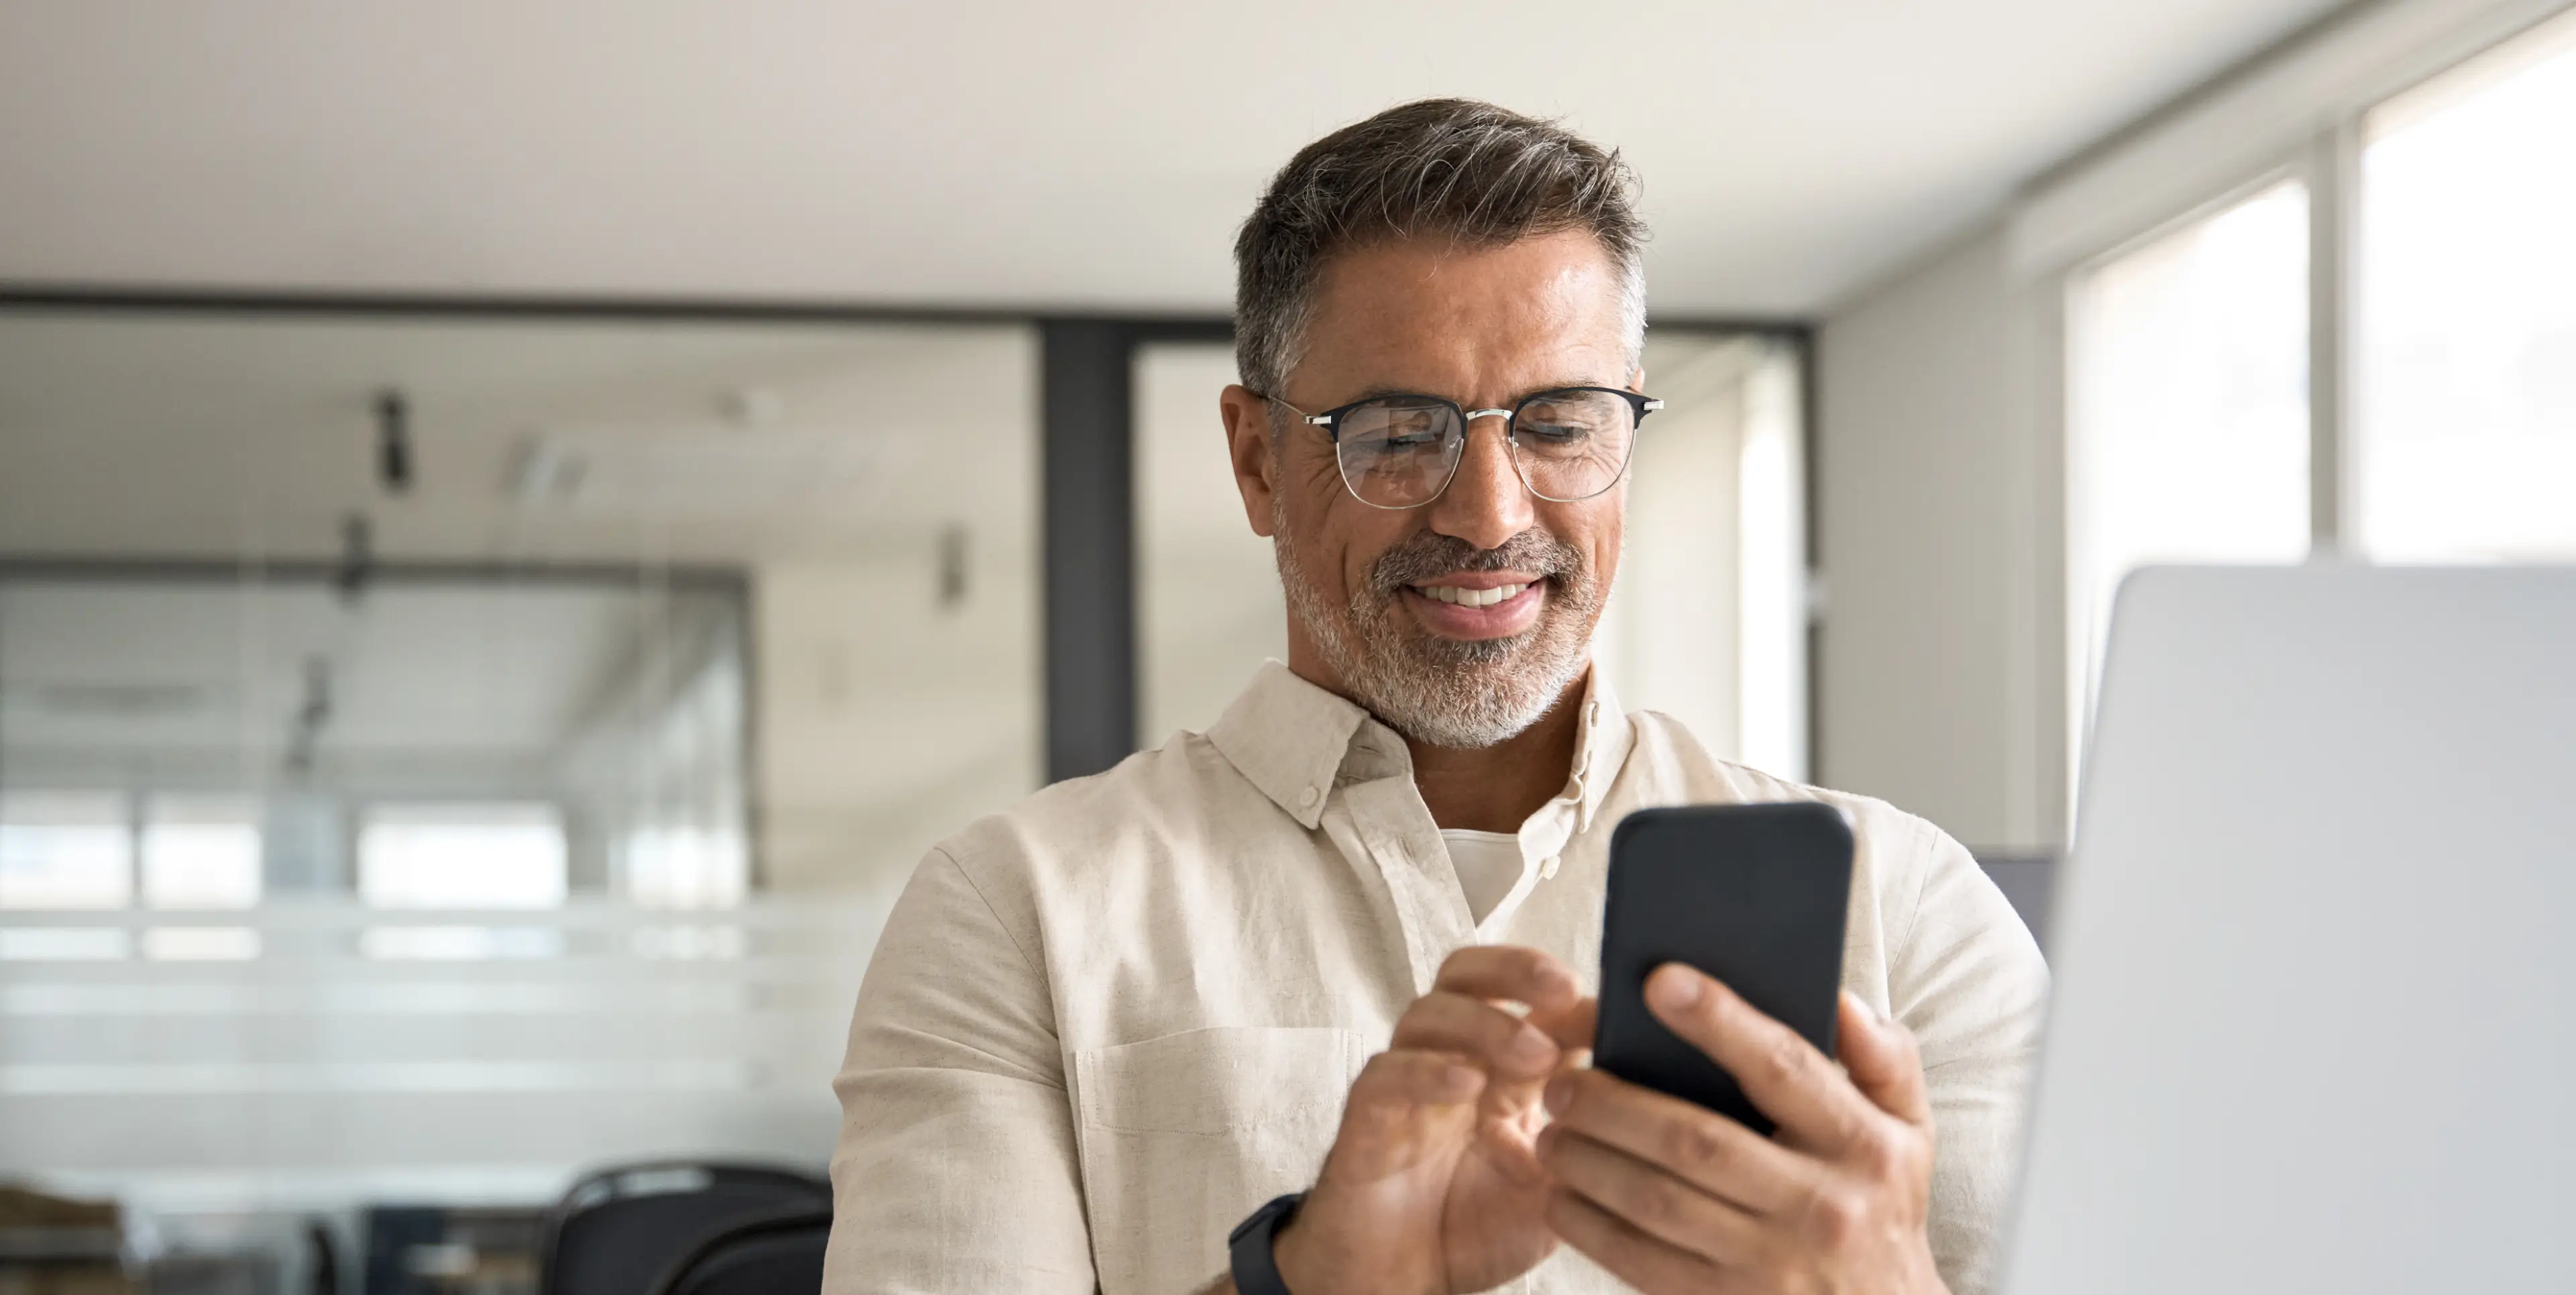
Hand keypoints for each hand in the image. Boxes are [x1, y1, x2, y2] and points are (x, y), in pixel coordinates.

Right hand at [1271, 945, 1589, 1294]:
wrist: (1405, 1283)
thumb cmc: (1476, 1229)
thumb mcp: (1557, 1182)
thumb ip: (1590, 1133)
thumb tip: (1646, 1085)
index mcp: (1497, 1067)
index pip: (1523, 997)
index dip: (1564, 993)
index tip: (1613, 1009)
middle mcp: (1448, 1060)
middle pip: (1466, 976)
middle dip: (1515, 969)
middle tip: (1563, 988)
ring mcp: (1406, 1085)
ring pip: (1428, 1013)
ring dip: (1484, 1022)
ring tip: (1533, 1054)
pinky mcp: (1367, 1118)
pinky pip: (1387, 1074)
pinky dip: (1427, 1070)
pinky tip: (1468, 1083)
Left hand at [1535, 967, 1947, 1293]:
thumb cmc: (1882, 1206)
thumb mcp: (1910, 1130)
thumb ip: (1882, 1057)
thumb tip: (1833, 994)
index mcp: (1863, 1144)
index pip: (1782, 1067)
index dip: (1719, 1020)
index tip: (1658, 982)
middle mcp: (1820, 1204)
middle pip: (1695, 1139)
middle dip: (1614, 1103)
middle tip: (1563, 1079)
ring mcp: (1771, 1264)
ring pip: (1656, 1201)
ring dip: (1589, 1161)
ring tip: (1551, 1130)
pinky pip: (1641, 1261)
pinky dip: (1590, 1225)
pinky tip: (1561, 1194)